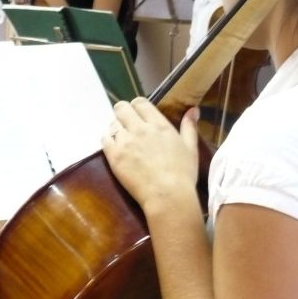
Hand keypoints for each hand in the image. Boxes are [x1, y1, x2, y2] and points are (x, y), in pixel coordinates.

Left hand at [102, 98, 199, 213]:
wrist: (167, 196)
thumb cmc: (183, 173)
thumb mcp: (191, 148)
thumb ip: (189, 126)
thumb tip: (193, 109)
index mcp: (158, 125)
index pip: (140, 103)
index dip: (137, 107)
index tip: (139, 115)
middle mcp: (140, 128)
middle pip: (122, 108)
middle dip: (123, 113)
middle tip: (127, 124)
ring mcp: (125, 142)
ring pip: (113, 124)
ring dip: (117, 129)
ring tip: (123, 140)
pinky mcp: (114, 156)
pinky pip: (104, 139)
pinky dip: (108, 140)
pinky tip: (115, 148)